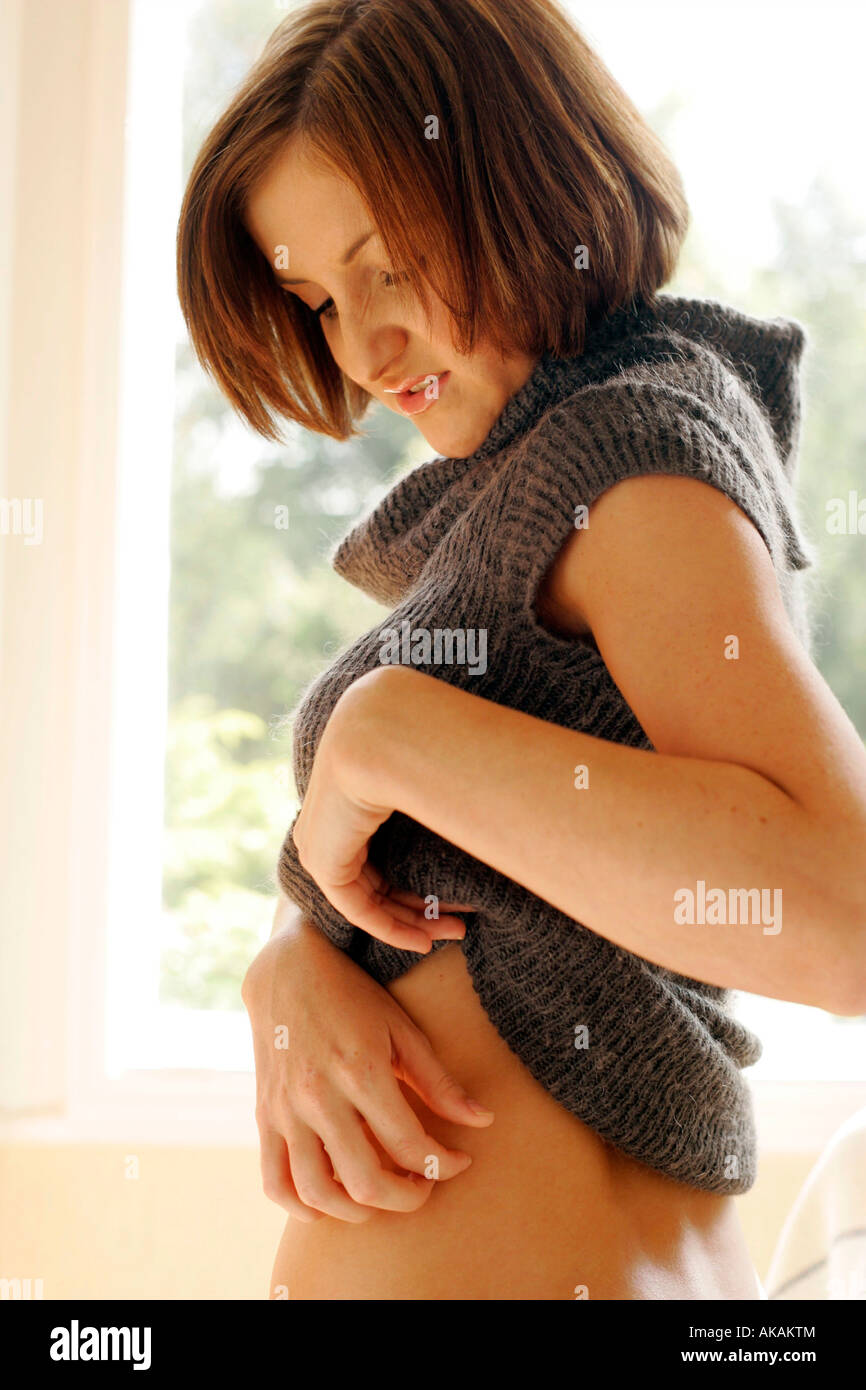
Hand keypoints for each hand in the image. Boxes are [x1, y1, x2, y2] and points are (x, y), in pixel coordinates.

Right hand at [242, 899, 494, 1222]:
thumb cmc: (353, 996)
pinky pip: (274, 1180)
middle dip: (406, 1198)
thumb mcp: (401, 1029)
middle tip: (425, 1187)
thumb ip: (439, 1081)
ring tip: (382, 1194)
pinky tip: (330, 1202)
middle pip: (366, 1182)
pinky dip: (301, 1206)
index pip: (409, 1145)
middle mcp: (319, 1095)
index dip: (443, 1164)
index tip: (458, 1162)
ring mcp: (286, 1108)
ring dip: (357, 1211)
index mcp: (361, 1070)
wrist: (288, 969)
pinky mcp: (264, 1115)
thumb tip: (483, 1121)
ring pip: (318, 1191)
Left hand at [291, 670, 473, 949]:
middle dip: (418, 909)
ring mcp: (320, 843)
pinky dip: (391, 928)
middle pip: (374, 881)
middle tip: (458, 927)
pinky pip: (357, 908)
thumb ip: (438, 788)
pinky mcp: (323, 861)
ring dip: (411, 922)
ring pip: (367, 899)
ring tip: (452, 935)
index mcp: (347, 796)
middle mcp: (328, 823)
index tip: (453, 903)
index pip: (379, 854)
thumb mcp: (424, 768)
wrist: (385, 730)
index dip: (415, 882)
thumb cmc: (418, 738)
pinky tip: (424, 940)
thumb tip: (482, 791)